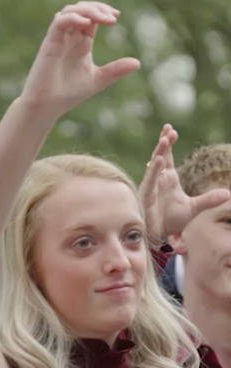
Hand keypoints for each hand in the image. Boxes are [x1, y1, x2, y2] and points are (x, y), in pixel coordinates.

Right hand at [20, 3, 139, 120]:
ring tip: (102, 18)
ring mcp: (59, 39)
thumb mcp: (97, 79)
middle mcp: (69, 37)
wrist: (46, 107)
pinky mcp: (49, 43)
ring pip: (71, 10)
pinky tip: (86, 23)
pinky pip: (59, 21)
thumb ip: (115, 70)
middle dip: (98, 8)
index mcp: (81, 43)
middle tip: (112, 18)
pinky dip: (73, 17)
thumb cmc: (67, 95)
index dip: (104, 11)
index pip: (92, 16)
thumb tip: (138, 63)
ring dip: (88, 9)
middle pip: (83, 8)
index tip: (115, 18)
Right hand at [139, 124, 229, 241]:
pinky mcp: (146, 197)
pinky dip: (153, 171)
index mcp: (168, 179)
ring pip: (153, 167)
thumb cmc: (171, 221)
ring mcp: (151, 188)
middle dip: (163, 143)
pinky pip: (149, 181)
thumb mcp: (194, 208)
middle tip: (168, 129)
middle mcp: (157, 181)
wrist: (159, 237)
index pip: (166, 157)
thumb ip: (208, 200)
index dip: (167, 143)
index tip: (170, 130)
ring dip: (158, 153)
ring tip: (164, 140)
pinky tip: (158, 160)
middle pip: (158, 157)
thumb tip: (228, 194)